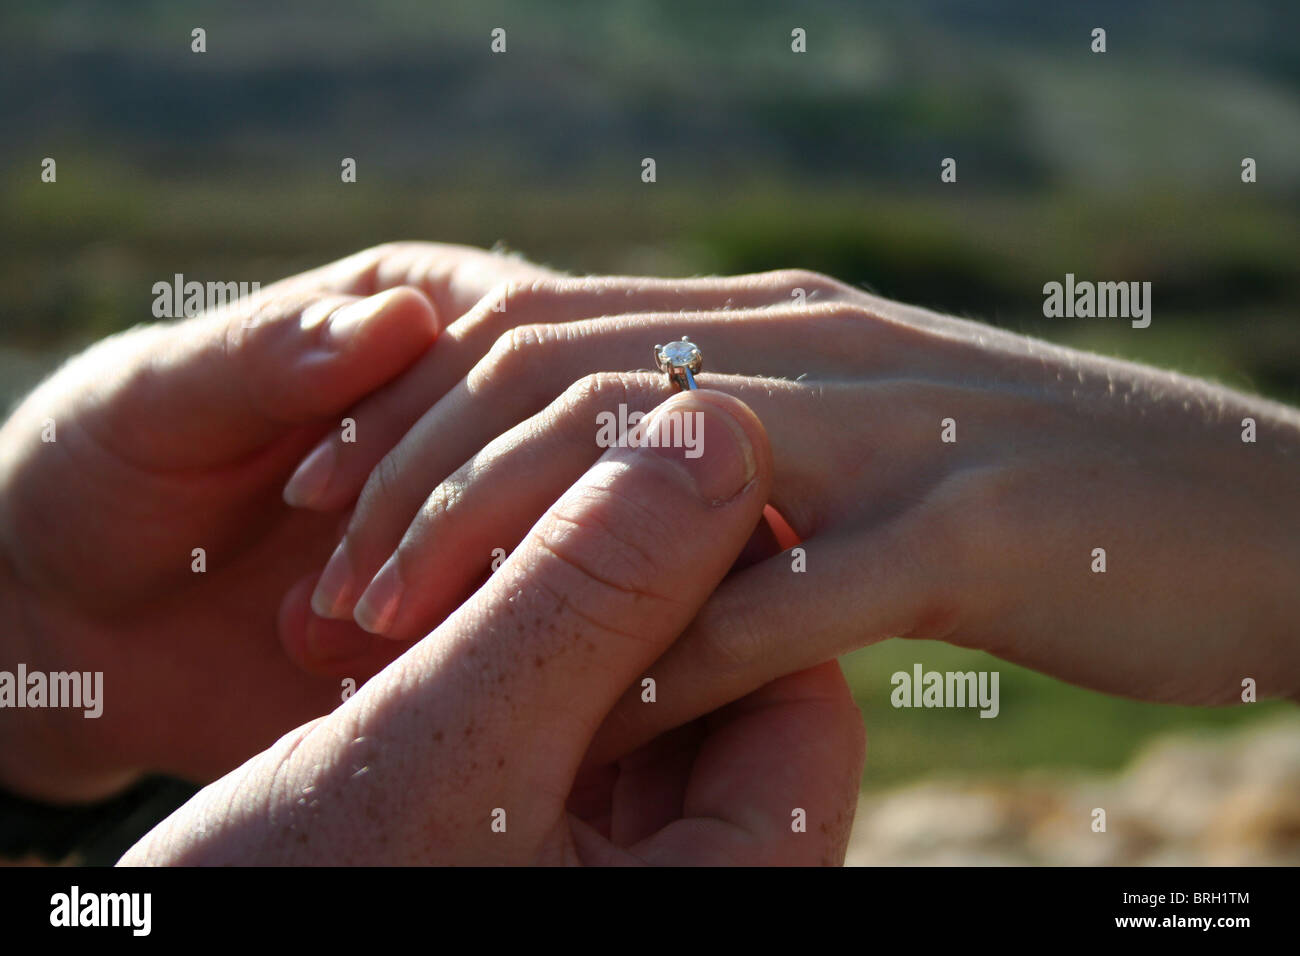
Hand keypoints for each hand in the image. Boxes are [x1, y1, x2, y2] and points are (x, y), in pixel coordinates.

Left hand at [0, 242, 548, 799]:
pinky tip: (388, 679)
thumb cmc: (111, 470)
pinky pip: (544, 628)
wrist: (91, 621)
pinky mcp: (499, 606)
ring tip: (341, 647)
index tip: (307, 502)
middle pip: (568, 441)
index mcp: (428, 310)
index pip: (510, 341)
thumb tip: (404, 321)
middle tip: (345, 605)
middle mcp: (491, 403)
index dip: (438, 423)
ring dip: (477, 599)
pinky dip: (489, 659)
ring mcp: (507, 512)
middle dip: (462, 525)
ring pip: (578, 540)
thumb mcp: (158, 396)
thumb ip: (267, 354)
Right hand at [119, 392, 864, 864]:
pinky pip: (569, 730)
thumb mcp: (441, 747)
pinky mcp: (541, 850)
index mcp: (722, 897)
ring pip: (637, 700)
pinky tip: (421, 627)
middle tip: (524, 502)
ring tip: (445, 571)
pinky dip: (509, 664)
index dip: (724, 569)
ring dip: (550, 614)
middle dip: (622, 590)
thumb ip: (588, 593)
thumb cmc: (287, 900)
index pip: (800, 701)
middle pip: (721, 693)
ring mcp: (617, 876)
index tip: (634, 470)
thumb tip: (720, 428)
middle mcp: (690, 890)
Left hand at [287, 266, 1299, 766]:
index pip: (542, 325)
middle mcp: (812, 349)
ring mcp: (887, 432)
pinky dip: (666, 665)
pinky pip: (779, 602)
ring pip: (641, 467)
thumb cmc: (1045, 493)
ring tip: (397, 639)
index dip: (410, 405)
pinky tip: (584, 728)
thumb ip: (741, 446)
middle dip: (413, 478)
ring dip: (502, 555)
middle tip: (323, 584)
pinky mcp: (964, 532)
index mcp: (778, 322)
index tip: (319, 493)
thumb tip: (615, 485)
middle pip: (552, 378)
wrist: (1252, 511)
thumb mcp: (864, 440)